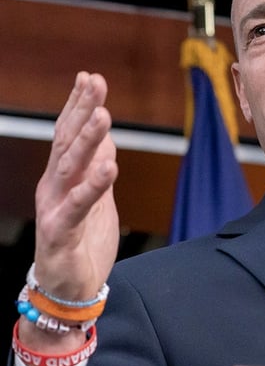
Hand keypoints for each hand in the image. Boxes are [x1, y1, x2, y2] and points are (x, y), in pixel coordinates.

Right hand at [19, 72, 119, 352]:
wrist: (69, 287)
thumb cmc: (82, 240)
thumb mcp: (96, 197)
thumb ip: (98, 167)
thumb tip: (107, 136)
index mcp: (62, 177)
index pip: (69, 134)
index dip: (78, 105)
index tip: (90, 77)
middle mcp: (54, 187)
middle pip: (68, 143)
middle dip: (82, 111)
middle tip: (95, 82)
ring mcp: (55, 207)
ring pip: (71, 168)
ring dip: (87, 140)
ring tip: (103, 115)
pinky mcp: (62, 232)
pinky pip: (79, 205)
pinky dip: (93, 185)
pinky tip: (109, 167)